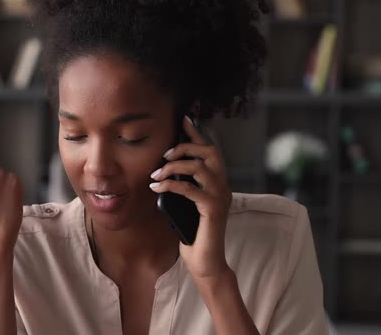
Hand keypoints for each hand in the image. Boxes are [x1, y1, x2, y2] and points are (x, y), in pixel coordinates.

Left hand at [149, 116, 232, 279]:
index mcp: (218, 183)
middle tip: (164, 156)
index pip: (210, 150)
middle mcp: (223, 187)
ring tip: (156, 174)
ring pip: (199, 167)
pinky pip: (191, 189)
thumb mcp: (185, 205)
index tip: (183, 118)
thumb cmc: (193, 234)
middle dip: (185, 147)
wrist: (205, 262)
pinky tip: (157, 186)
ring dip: (174, 166)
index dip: (197, 133)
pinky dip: (171, 185)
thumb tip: (164, 171)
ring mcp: (220, 197)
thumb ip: (182, 187)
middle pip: (209, 152)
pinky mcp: (213, 210)